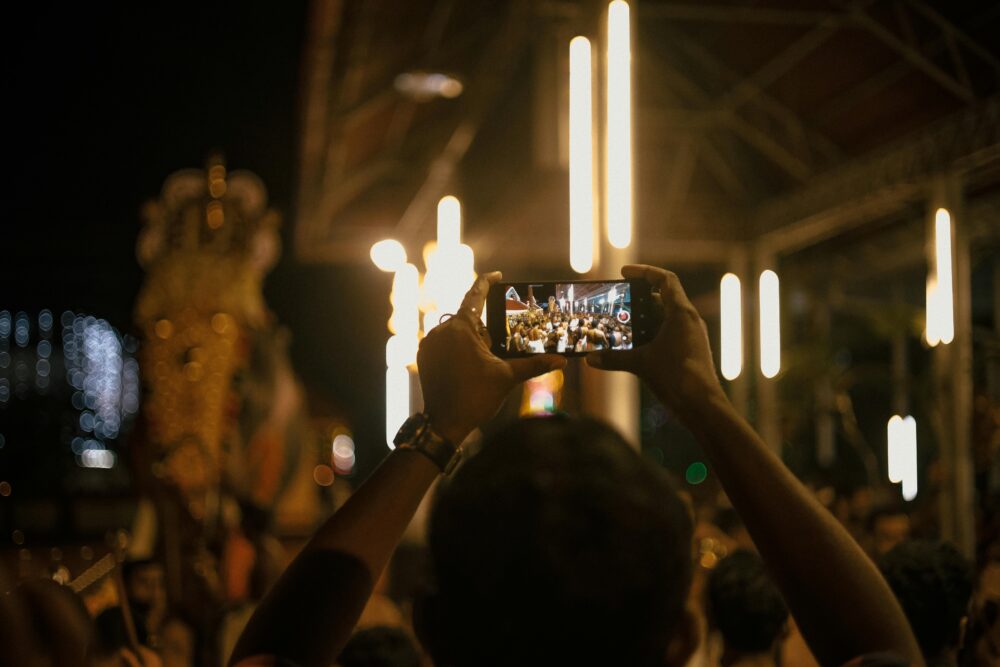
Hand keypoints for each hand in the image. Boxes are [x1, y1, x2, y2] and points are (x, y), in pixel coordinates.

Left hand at [418, 272, 566, 443]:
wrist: (446, 423)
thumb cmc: (476, 398)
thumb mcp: (507, 378)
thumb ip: (534, 364)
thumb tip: (561, 361)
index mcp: (462, 329)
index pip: (475, 296)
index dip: (486, 282)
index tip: (497, 275)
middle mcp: (441, 330)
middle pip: (469, 320)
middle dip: (484, 332)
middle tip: (494, 354)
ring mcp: (429, 343)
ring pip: (456, 332)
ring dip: (470, 341)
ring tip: (480, 365)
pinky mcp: (423, 355)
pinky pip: (443, 343)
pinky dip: (456, 349)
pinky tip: (466, 368)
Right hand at [586, 265, 725, 422]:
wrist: (703, 407)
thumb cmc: (677, 378)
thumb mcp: (641, 364)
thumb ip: (613, 358)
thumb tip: (590, 359)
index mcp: (682, 313)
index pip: (665, 279)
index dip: (644, 272)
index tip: (624, 273)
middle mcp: (689, 320)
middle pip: (662, 299)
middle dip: (639, 300)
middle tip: (617, 303)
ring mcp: (691, 336)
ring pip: (665, 318)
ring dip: (644, 319)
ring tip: (622, 325)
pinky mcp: (690, 350)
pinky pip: (669, 333)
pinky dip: (652, 334)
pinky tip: (636, 346)